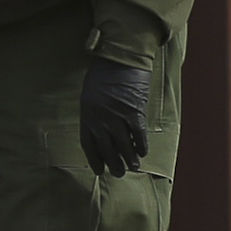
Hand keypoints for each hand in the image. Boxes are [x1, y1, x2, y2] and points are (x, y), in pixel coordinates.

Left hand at [78, 60, 150, 177]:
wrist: (120, 57)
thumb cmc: (103, 73)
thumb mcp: (90, 93)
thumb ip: (95, 113)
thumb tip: (103, 131)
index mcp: (87, 114)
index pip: (88, 144)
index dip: (95, 159)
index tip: (99, 170)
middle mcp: (100, 119)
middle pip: (106, 148)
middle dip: (113, 163)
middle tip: (119, 173)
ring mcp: (117, 116)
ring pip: (123, 145)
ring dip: (129, 159)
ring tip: (133, 167)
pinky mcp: (134, 112)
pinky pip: (138, 134)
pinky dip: (141, 145)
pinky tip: (143, 152)